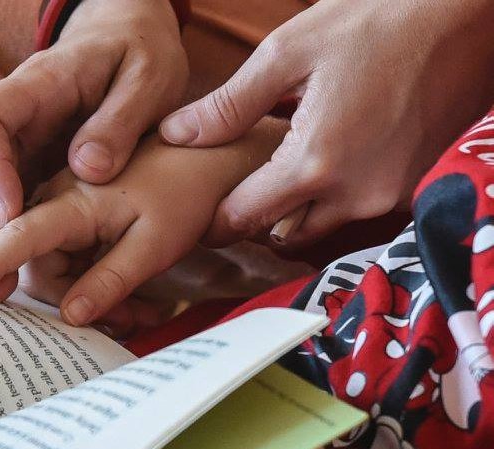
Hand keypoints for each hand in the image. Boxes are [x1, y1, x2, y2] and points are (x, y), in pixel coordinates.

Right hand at [0, 0, 187, 262]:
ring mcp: (10, 150)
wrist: (128, 42)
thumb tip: (87, 169)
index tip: (10, 214)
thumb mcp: (149, 77)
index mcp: (34, 87)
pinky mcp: (20, 173)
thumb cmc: (138, 54)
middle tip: (2, 282)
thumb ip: (120, 120)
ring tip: (7, 292)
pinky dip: (4, 245)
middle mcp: (10, 122)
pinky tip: (26, 277)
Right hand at [0, 118, 287, 326]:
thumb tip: (72, 313)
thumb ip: (118, 268)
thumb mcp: (165, 230)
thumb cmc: (191, 174)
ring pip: (25, 256)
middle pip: (4, 242)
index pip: (8, 206)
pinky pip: (46, 255)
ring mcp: (50, 198)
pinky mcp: (62, 212)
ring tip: (130, 317)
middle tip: (98, 322)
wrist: (212, 143)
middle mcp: (47, 186)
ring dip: (63, 294)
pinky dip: (75, 284)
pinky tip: (126, 304)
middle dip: (40, 293)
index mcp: (68, 177)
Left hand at [159, 0, 493, 246]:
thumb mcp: (289, 51)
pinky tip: (324, 158)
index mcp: (315, 162)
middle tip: (234, 188)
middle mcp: (354, 194)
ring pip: (320, 227)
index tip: (197, 212)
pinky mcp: (413, 188)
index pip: (243, 220)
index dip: (213, 221)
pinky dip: (332, 196)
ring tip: (278, 170)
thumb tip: (176, 135)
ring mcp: (388, 196)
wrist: (470, 14)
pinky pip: (356, 210)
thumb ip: (229, 104)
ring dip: (293, 211)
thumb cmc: (380, 20)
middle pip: (281, 234)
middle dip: (253, 219)